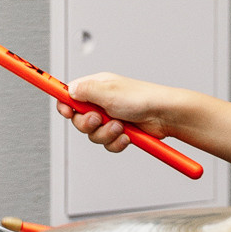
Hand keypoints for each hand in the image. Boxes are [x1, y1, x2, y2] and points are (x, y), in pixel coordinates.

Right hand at [59, 74, 190, 154]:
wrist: (165, 115)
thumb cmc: (142, 98)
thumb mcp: (108, 91)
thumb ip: (85, 91)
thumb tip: (69, 90)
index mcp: (96, 88)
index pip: (71, 94)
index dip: (65, 104)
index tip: (66, 111)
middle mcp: (101, 102)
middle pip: (79, 119)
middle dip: (88, 124)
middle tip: (99, 119)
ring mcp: (110, 118)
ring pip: (93, 135)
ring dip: (106, 134)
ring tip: (120, 126)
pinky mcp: (119, 132)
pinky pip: (107, 143)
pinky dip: (116, 142)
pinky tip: (127, 135)